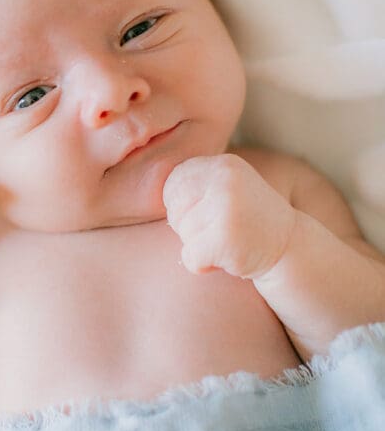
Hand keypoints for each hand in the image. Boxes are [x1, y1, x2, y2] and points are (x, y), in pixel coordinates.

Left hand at [162, 154, 296, 279]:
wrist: (290, 248)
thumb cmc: (248, 220)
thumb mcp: (226, 187)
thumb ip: (194, 183)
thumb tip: (139, 182)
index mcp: (222, 164)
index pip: (172, 184)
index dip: (182, 207)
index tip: (206, 215)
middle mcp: (225, 180)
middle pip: (174, 211)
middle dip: (188, 229)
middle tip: (219, 231)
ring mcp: (227, 208)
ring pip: (183, 236)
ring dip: (200, 247)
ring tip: (228, 241)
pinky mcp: (227, 239)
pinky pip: (191, 258)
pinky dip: (203, 266)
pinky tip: (228, 258)